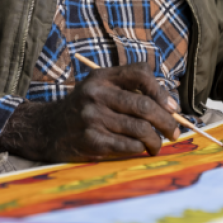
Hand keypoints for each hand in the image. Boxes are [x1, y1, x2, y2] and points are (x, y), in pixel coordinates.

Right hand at [0, 63, 180, 161]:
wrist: (47, 128)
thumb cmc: (83, 107)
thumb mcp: (99, 87)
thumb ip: (128, 89)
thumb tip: (169, 105)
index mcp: (102, 77)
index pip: (140, 73)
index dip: (160, 90)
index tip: (171, 107)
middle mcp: (97, 94)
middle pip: (144, 106)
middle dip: (167, 122)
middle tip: (175, 132)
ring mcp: (93, 117)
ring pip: (140, 129)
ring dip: (157, 141)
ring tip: (158, 145)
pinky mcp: (91, 140)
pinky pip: (128, 146)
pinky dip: (140, 149)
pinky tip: (140, 149)